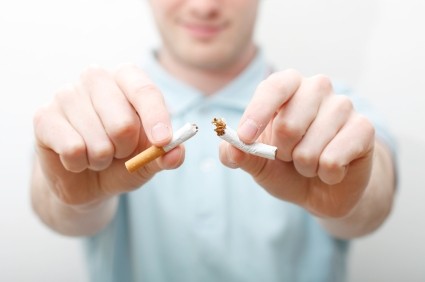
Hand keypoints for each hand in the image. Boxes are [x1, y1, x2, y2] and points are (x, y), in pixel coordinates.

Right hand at [33, 65, 183, 205]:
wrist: (86, 179)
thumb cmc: (122, 161)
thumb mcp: (149, 160)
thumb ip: (166, 156)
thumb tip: (176, 153)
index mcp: (127, 79)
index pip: (145, 91)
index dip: (156, 118)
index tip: (162, 142)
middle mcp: (96, 79)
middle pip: (123, 122)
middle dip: (126, 150)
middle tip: (119, 152)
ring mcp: (67, 95)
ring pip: (97, 141)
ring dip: (102, 160)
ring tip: (96, 155)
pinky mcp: (44, 116)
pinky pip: (72, 149)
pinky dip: (79, 164)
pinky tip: (75, 158)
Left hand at [219, 69, 374, 217]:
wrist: (323, 188)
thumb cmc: (286, 167)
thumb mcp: (257, 163)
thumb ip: (238, 154)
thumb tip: (229, 148)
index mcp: (288, 87)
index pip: (274, 86)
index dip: (257, 113)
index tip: (246, 138)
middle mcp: (317, 88)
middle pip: (289, 123)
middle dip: (283, 153)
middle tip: (289, 156)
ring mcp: (343, 106)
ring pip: (311, 147)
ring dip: (305, 166)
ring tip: (310, 163)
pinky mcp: (364, 128)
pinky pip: (334, 159)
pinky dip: (326, 174)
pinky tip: (331, 170)